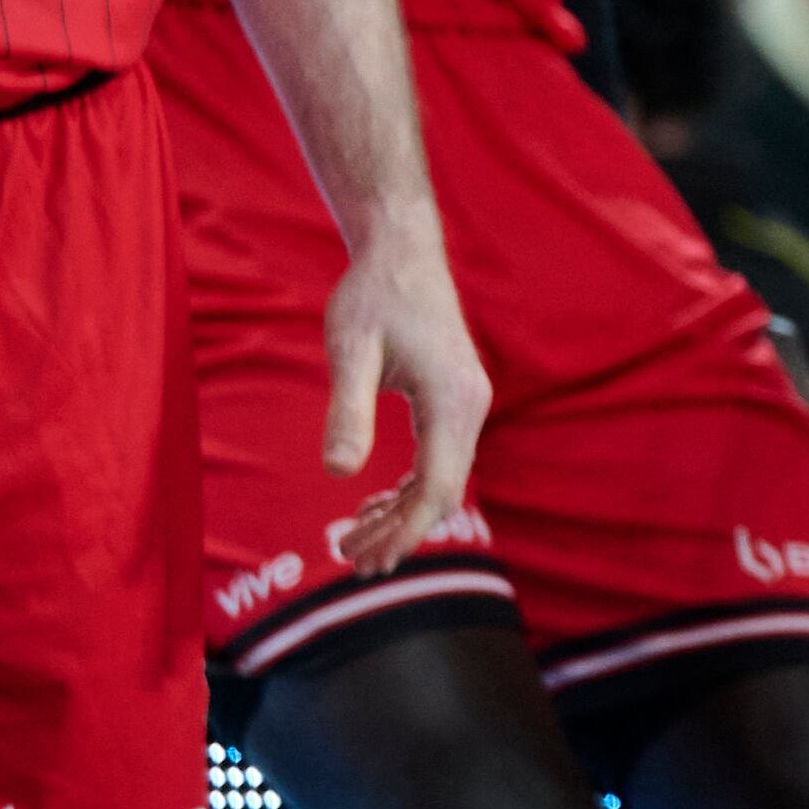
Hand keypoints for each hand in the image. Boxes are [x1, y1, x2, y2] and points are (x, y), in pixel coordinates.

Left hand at [320, 210, 493, 573]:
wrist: (402, 249)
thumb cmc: (373, 294)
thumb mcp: (349, 349)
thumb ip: (346, 410)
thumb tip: (337, 473)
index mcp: (451, 398)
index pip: (438, 487)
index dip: (405, 531)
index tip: (366, 557)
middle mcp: (471, 405)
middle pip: (444, 492)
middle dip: (401, 532)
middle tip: (351, 559)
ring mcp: (468, 402)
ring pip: (444, 479)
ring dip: (404, 513)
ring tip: (356, 537)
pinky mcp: (456, 398)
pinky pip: (441, 458)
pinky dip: (410, 487)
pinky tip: (375, 500)